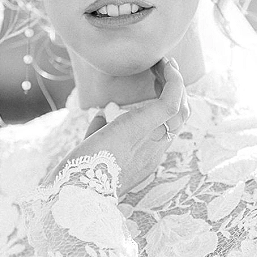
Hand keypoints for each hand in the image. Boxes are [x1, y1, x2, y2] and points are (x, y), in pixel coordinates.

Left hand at [45, 57, 189, 198]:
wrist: (75, 193)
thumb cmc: (77, 177)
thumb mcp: (93, 152)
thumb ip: (99, 133)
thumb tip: (100, 115)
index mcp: (144, 159)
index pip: (165, 131)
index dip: (165, 107)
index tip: (156, 85)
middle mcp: (154, 152)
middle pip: (179, 119)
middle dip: (175, 92)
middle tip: (165, 69)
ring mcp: (153, 140)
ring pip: (181, 110)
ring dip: (176, 83)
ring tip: (166, 62)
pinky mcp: (146, 127)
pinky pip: (172, 101)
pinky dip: (173, 82)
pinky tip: (166, 65)